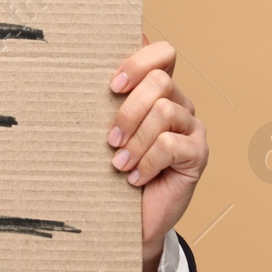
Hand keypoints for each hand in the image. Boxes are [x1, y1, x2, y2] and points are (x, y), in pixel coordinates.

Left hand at [107, 32, 207, 271]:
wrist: (128, 219)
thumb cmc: (112, 169)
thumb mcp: (104, 130)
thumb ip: (101, 100)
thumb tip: (74, 66)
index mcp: (157, 91)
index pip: (163, 53)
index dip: (139, 60)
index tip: (111, 85)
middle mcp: (179, 103)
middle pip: (160, 81)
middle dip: (128, 110)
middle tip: (109, 139)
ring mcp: (192, 128)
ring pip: (164, 112)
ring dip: (135, 141)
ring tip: (119, 163)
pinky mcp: (198, 154)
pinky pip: (171, 145)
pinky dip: (147, 162)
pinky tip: (135, 178)